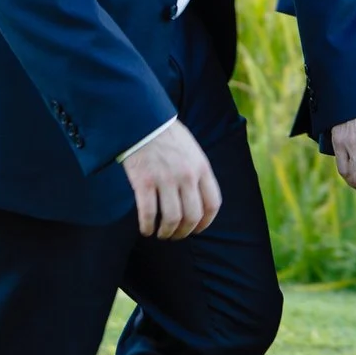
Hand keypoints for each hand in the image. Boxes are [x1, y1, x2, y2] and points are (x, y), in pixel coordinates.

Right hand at [121, 121, 222, 239]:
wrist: (142, 119)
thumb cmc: (166, 135)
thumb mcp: (192, 150)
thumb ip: (198, 172)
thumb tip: (198, 198)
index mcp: (202, 167)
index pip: (212, 204)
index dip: (205, 222)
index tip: (197, 229)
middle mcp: (187, 176)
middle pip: (192, 216)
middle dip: (184, 232)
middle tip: (175, 235)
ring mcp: (166, 179)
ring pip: (171, 219)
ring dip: (166, 232)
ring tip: (160, 234)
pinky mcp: (144, 181)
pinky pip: (148, 214)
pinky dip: (147, 226)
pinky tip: (145, 229)